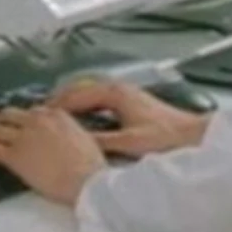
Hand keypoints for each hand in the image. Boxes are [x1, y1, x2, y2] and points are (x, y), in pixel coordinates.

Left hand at [0, 104, 111, 205]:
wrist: (89, 182)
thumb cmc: (91, 169)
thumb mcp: (85, 140)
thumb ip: (68, 134)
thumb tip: (61, 140)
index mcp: (56, 115)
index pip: (30, 111)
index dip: (19, 120)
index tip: (15, 125)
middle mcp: (38, 120)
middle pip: (7, 115)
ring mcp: (24, 136)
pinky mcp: (14, 155)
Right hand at [47, 79, 208, 157]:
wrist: (192, 134)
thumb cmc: (166, 136)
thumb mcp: (128, 142)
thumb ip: (101, 141)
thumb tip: (75, 142)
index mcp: (115, 93)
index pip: (75, 95)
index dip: (56, 106)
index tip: (39, 116)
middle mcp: (118, 89)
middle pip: (79, 89)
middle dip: (59, 101)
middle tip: (40, 114)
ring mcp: (125, 93)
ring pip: (89, 92)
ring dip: (71, 102)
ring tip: (54, 116)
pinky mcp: (130, 101)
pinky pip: (98, 98)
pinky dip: (84, 106)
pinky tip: (81, 119)